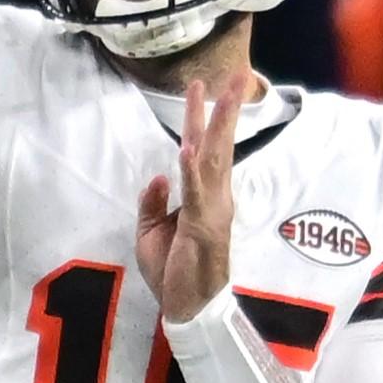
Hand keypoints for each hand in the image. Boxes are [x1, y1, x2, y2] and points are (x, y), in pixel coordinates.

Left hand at [136, 71, 249, 323]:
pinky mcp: (203, 228)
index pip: (203, 149)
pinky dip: (191, 171)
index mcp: (204, 196)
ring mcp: (213, 210)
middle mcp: (215, 197)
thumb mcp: (151, 231)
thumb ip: (153, 201)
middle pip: (217, 145)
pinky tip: (186, 148)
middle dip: (223, 108)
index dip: (202, 117)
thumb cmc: (173, 270)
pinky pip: (196, 194)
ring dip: (213, 125)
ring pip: (212, 159)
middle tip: (232, 74)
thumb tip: (158, 175)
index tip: (201, 85)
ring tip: (214, 94)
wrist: (186, 308)